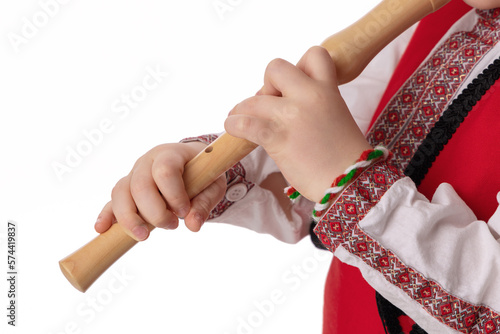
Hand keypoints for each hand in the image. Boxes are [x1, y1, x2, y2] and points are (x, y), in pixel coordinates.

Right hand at [94, 142, 226, 240]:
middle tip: (173, 225)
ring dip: (129, 218)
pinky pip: (111, 201)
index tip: (184, 211)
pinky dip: (106, 216)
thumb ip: (204, 203)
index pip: (164, 171)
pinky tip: (102, 230)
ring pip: (120, 193)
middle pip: (139, 186)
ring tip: (144, 236)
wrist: (191, 163)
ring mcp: (133, 174)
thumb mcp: (212, 185)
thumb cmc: (203, 173)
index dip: (173, 194)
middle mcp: (147, 162)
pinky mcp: (125, 190)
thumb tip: (193, 225)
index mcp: (170, 154)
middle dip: (154, 212)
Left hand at [225, 46, 370, 201]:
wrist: (348, 181)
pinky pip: (245, 122)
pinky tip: (233, 128)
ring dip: (244, 109)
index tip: (294, 86)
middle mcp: (309, 96)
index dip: (299, 66)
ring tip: (243, 119)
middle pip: (275, 67)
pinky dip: (234, 124)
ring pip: (253, 99)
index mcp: (328, 89)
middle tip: (270, 105)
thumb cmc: (342, 155)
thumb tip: (280, 101)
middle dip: (267, 85)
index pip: (314, 54)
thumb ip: (313, 102)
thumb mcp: (335, 115)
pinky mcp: (277, 137)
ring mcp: (291, 116)